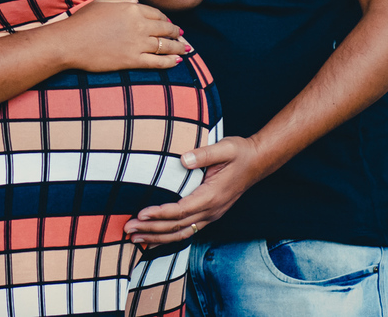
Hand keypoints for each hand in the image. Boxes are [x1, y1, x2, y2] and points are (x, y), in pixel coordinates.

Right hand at [57, 0, 189, 72]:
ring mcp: (137, 43)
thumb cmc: (82, 21)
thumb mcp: (102, 3)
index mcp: (131, 8)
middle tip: (181, 36)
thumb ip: (121, 1)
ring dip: (178, 47)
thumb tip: (135, 0)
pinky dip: (170, 62)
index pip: (157, 13)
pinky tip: (176, 61)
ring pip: (166, 45)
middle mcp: (139, 25)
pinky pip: (158, 62)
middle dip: (176, 32)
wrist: (70, 42)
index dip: (166, 19)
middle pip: (165, 28)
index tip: (169, 23)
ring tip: (185, 49)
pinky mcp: (132, 60)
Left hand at [123, 135, 266, 246]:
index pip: (181, 210)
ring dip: (158, 238)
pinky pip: (188, 230)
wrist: (258, 161)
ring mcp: (211, 215)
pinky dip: (169, 237)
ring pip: (182, 233)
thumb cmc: (239, 152)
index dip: (160, 214)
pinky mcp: (210, 214)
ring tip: (135, 239)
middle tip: (128, 229)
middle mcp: (211, 210)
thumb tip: (183, 159)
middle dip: (151, 229)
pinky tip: (155, 239)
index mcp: (212, 196)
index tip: (140, 214)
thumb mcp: (225, 148)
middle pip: (177, 226)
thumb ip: (204, 154)